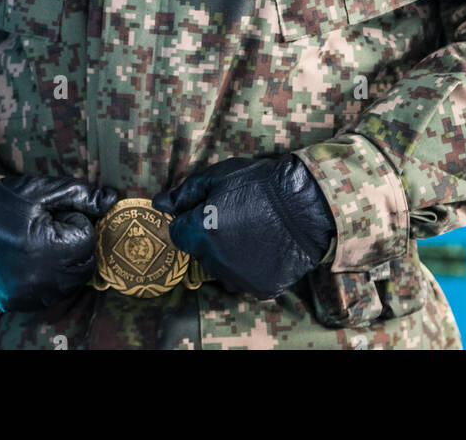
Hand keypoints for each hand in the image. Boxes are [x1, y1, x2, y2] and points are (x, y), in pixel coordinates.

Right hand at [0, 173, 118, 311]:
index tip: (57, 215)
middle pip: (83, 267)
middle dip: (78, 245)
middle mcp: (34, 279)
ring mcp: (24, 295)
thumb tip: (113, 200)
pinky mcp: (15, 303)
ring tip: (44, 242)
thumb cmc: (4, 201)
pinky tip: (34, 258)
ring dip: (67, 263)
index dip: (77, 223)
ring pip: (69, 284)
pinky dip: (50, 278)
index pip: (87, 241)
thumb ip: (82, 196)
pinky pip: (49, 295)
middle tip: (55, 227)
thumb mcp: (44, 191)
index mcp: (43, 248)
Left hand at [152, 154, 335, 299]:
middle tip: (236, 214)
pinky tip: (264, 244)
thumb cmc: (260, 185)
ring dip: (228, 252)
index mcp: (200, 234)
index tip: (209, 209)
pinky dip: (250, 264)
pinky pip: (245, 277)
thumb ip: (185, 193)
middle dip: (209, 235)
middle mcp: (215, 263)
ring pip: (221, 267)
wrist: (306, 205)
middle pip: (200, 251)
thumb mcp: (218, 177)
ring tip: (252, 228)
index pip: (177, 235)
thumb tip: (159, 203)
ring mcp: (238, 278)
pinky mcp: (260, 288)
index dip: (190, 219)